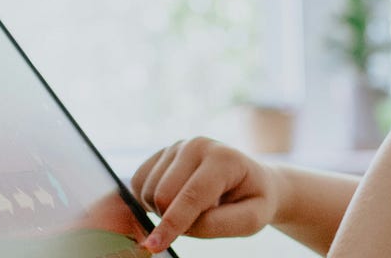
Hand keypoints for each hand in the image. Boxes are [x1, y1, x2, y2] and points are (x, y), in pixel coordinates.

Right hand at [130, 137, 281, 252]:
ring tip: (191, 209)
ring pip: (148, 190)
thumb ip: (218, 225)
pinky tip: (173, 202)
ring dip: (161, 211)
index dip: (172, 223)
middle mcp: (197, 145)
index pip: (192, 196)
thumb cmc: (252, 201)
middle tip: (195, 222)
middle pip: (163, 194)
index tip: (154, 245)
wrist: (250, 180)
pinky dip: (148, 201)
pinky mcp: (162, 153)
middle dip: (171, 218)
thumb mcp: (251, 219)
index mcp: (224, 159)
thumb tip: (180, 227)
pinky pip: (138, 183)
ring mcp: (177, 146)